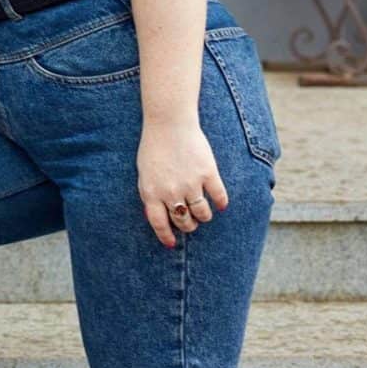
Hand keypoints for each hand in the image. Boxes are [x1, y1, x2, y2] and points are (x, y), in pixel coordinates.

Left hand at [138, 118, 227, 248]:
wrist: (169, 124)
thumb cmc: (154, 147)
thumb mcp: (144, 173)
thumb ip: (152, 194)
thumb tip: (160, 216)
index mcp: (151, 192)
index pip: (158, 223)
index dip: (166, 236)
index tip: (172, 244)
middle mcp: (171, 192)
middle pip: (183, 221)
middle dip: (188, 225)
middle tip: (190, 223)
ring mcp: (190, 184)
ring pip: (203, 214)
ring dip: (203, 216)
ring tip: (203, 212)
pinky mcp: (208, 174)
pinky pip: (219, 197)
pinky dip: (221, 203)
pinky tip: (221, 204)